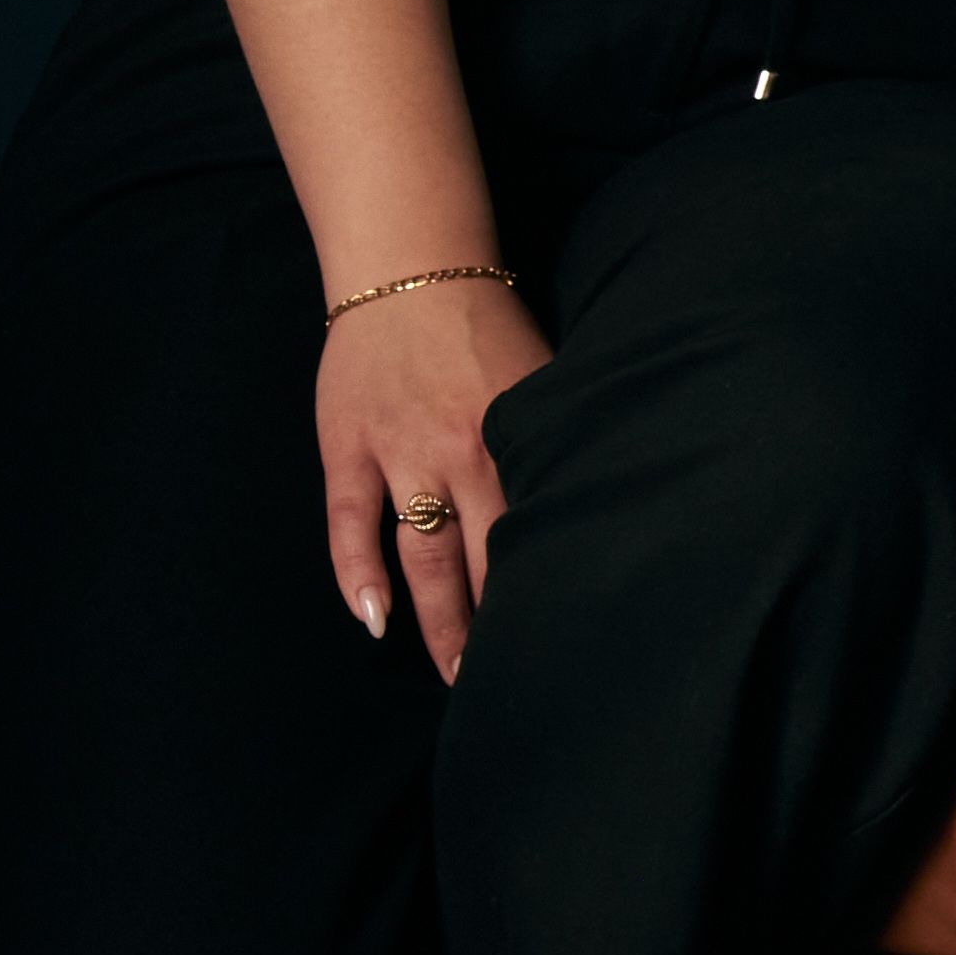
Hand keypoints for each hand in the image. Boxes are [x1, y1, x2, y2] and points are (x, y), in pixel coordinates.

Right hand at [320, 271, 552, 676]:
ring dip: (438, 622)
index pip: (544, 535)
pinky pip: (349, 524)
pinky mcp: (348, 448)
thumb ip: (562, 439)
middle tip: (513, 687)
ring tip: (456, 676)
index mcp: (520, 442)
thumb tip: (608, 496)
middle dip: (499, 631)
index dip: (556, 593)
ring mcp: (399, 455)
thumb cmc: (491, 324)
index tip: (573, 643)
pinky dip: (357, 574)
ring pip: (422, 558)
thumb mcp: (548, 377)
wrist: (411, 267)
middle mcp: (463, 457)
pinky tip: (372, 621)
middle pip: (484, 564)